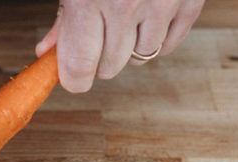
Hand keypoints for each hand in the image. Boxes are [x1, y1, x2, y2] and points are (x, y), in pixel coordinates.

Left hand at [36, 0, 204, 92]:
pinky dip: (157, 38)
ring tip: (123, 19)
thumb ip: (62, 17)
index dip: (73, 79)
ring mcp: (162, 3)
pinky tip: (146, 17)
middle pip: (110, 67)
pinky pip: (170, 44)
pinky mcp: (190, 0)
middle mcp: (127, 5)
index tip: (71, 75)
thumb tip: (47, 53)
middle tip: (97, 33)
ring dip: (129, 48)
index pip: (80, 67)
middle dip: (99, 58)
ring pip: (141, 58)